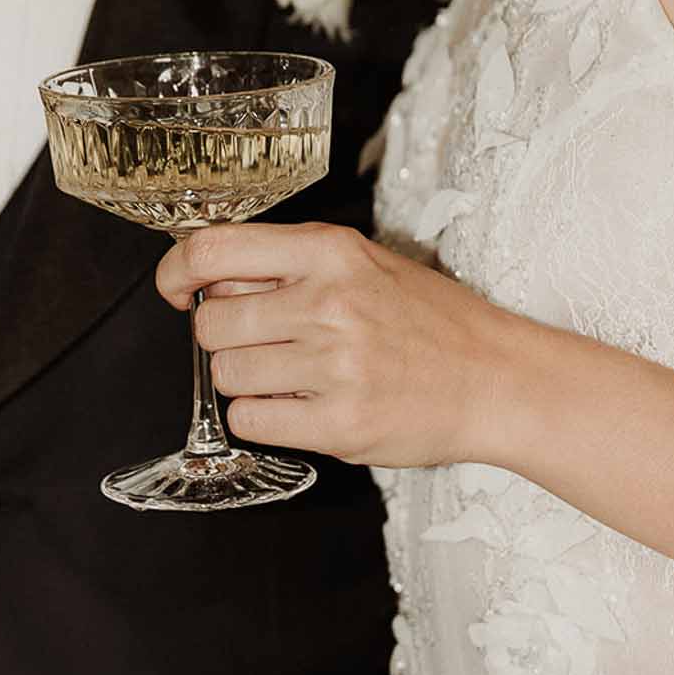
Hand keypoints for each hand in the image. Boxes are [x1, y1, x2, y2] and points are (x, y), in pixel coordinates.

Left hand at [158, 220, 516, 467]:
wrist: (498, 379)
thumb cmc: (431, 323)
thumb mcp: (364, 265)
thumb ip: (289, 267)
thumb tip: (208, 278)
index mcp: (331, 252)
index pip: (214, 250)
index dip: (176, 271)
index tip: (175, 289)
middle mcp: (330, 303)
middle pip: (211, 323)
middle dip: (224, 337)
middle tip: (265, 343)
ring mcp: (334, 366)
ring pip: (226, 374)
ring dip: (247, 379)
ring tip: (295, 375)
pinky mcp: (339, 423)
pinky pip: (249, 420)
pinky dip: (261, 416)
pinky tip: (298, 406)